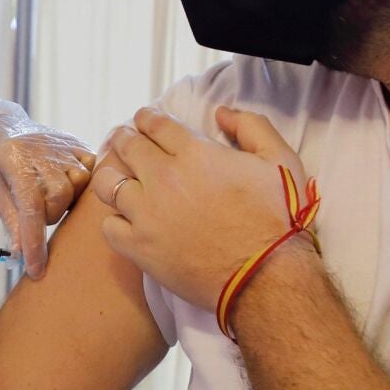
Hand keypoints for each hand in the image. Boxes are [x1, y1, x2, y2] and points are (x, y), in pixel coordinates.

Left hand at [0, 100, 95, 279]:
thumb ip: (11, 220)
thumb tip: (20, 256)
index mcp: (13, 159)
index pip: (31, 209)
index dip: (34, 243)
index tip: (36, 270)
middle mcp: (41, 149)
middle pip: (59, 198)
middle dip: (48, 215)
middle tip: (34, 211)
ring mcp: (62, 144)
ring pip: (79, 185)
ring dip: (65, 199)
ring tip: (49, 194)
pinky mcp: (76, 142)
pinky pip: (91, 168)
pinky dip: (82, 182)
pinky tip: (67, 182)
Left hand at [94, 106, 313, 309]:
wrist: (267, 277)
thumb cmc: (277, 219)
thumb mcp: (280, 160)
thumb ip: (251, 126)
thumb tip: (221, 112)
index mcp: (195, 153)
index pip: (155, 123)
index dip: (147, 118)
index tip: (144, 120)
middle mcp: (164, 179)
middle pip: (127, 146)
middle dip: (124, 138)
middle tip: (124, 141)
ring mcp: (147, 214)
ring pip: (108, 183)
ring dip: (114, 177)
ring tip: (120, 180)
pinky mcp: (139, 248)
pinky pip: (109, 226)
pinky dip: (116, 221)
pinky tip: (128, 221)